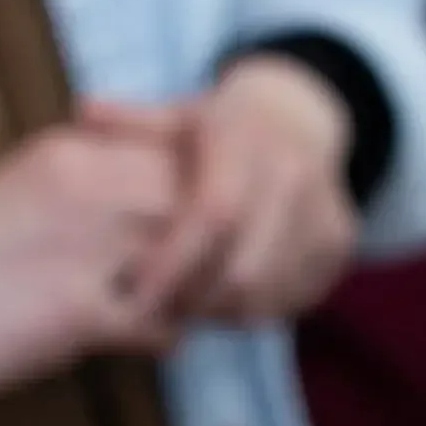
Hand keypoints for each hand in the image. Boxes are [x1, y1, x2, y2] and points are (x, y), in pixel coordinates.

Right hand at [0, 123, 184, 395]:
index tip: (203, 230)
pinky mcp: (77, 309)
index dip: (205, 196)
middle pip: (197, 203)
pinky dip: (165, 337)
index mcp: (70, 155)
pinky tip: (149, 343)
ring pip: (191, 262)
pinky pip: (161, 322)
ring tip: (183, 309)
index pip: (180, 156)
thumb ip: (90, 184)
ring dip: (198, 291)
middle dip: (215, 244)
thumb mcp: (27, 195)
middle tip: (207, 277)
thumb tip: (163, 193)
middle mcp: (84, 190)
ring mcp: (83, 248)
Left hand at [86, 54, 359, 329]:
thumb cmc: (221, 127)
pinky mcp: (340, 245)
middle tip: (153, 312)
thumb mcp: (177, 115)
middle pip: (246, 270)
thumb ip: (132, 122)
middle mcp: (297, 176)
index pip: (216, 215)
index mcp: (249, 141)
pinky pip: (293, 300)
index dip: (175, 262)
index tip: (135, 293)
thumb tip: (85, 112)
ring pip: (270, 295)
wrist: (301, 119)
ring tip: (183, 304)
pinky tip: (221, 298)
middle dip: (193, 301)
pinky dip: (252, 311)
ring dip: (220, 312)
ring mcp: (326, 213)